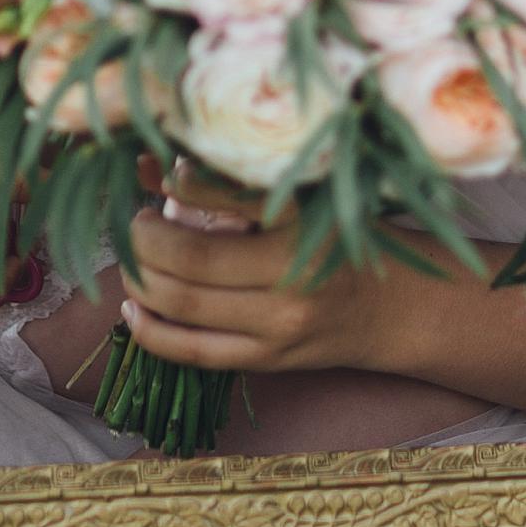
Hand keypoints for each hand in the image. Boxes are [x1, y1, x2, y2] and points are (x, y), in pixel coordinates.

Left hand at [119, 164, 380, 375]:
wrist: (392, 305)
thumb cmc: (338, 237)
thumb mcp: (303, 197)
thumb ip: (233, 182)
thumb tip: (152, 166)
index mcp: (305, 220)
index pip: (228, 197)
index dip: (181, 184)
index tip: (159, 174)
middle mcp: (292, 274)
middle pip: (192, 259)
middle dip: (144, 239)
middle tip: (134, 223)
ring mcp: (279, 324)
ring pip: (184, 306)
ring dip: (140, 280)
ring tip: (133, 260)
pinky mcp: (268, 360)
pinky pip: (194, 352)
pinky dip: (152, 332)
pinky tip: (134, 310)